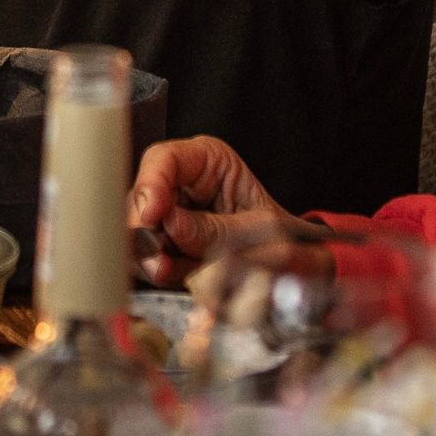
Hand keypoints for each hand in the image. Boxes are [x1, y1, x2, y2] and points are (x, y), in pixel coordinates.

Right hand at [127, 136, 297, 286]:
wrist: (295, 267)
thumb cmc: (284, 236)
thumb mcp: (261, 227)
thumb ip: (216, 228)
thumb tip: (170, 224)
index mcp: (205, 161)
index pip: (164, 159)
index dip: (150, 185)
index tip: (151, 216)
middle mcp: (181, 183)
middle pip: (143, 198)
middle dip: (148, 232)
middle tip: (159, 260)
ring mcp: (169, 213)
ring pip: (140, 231)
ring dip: (155, 257)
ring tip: (179, 272)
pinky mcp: (166, 243)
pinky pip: (149, 257)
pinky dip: (162, 272)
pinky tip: (180, 276)